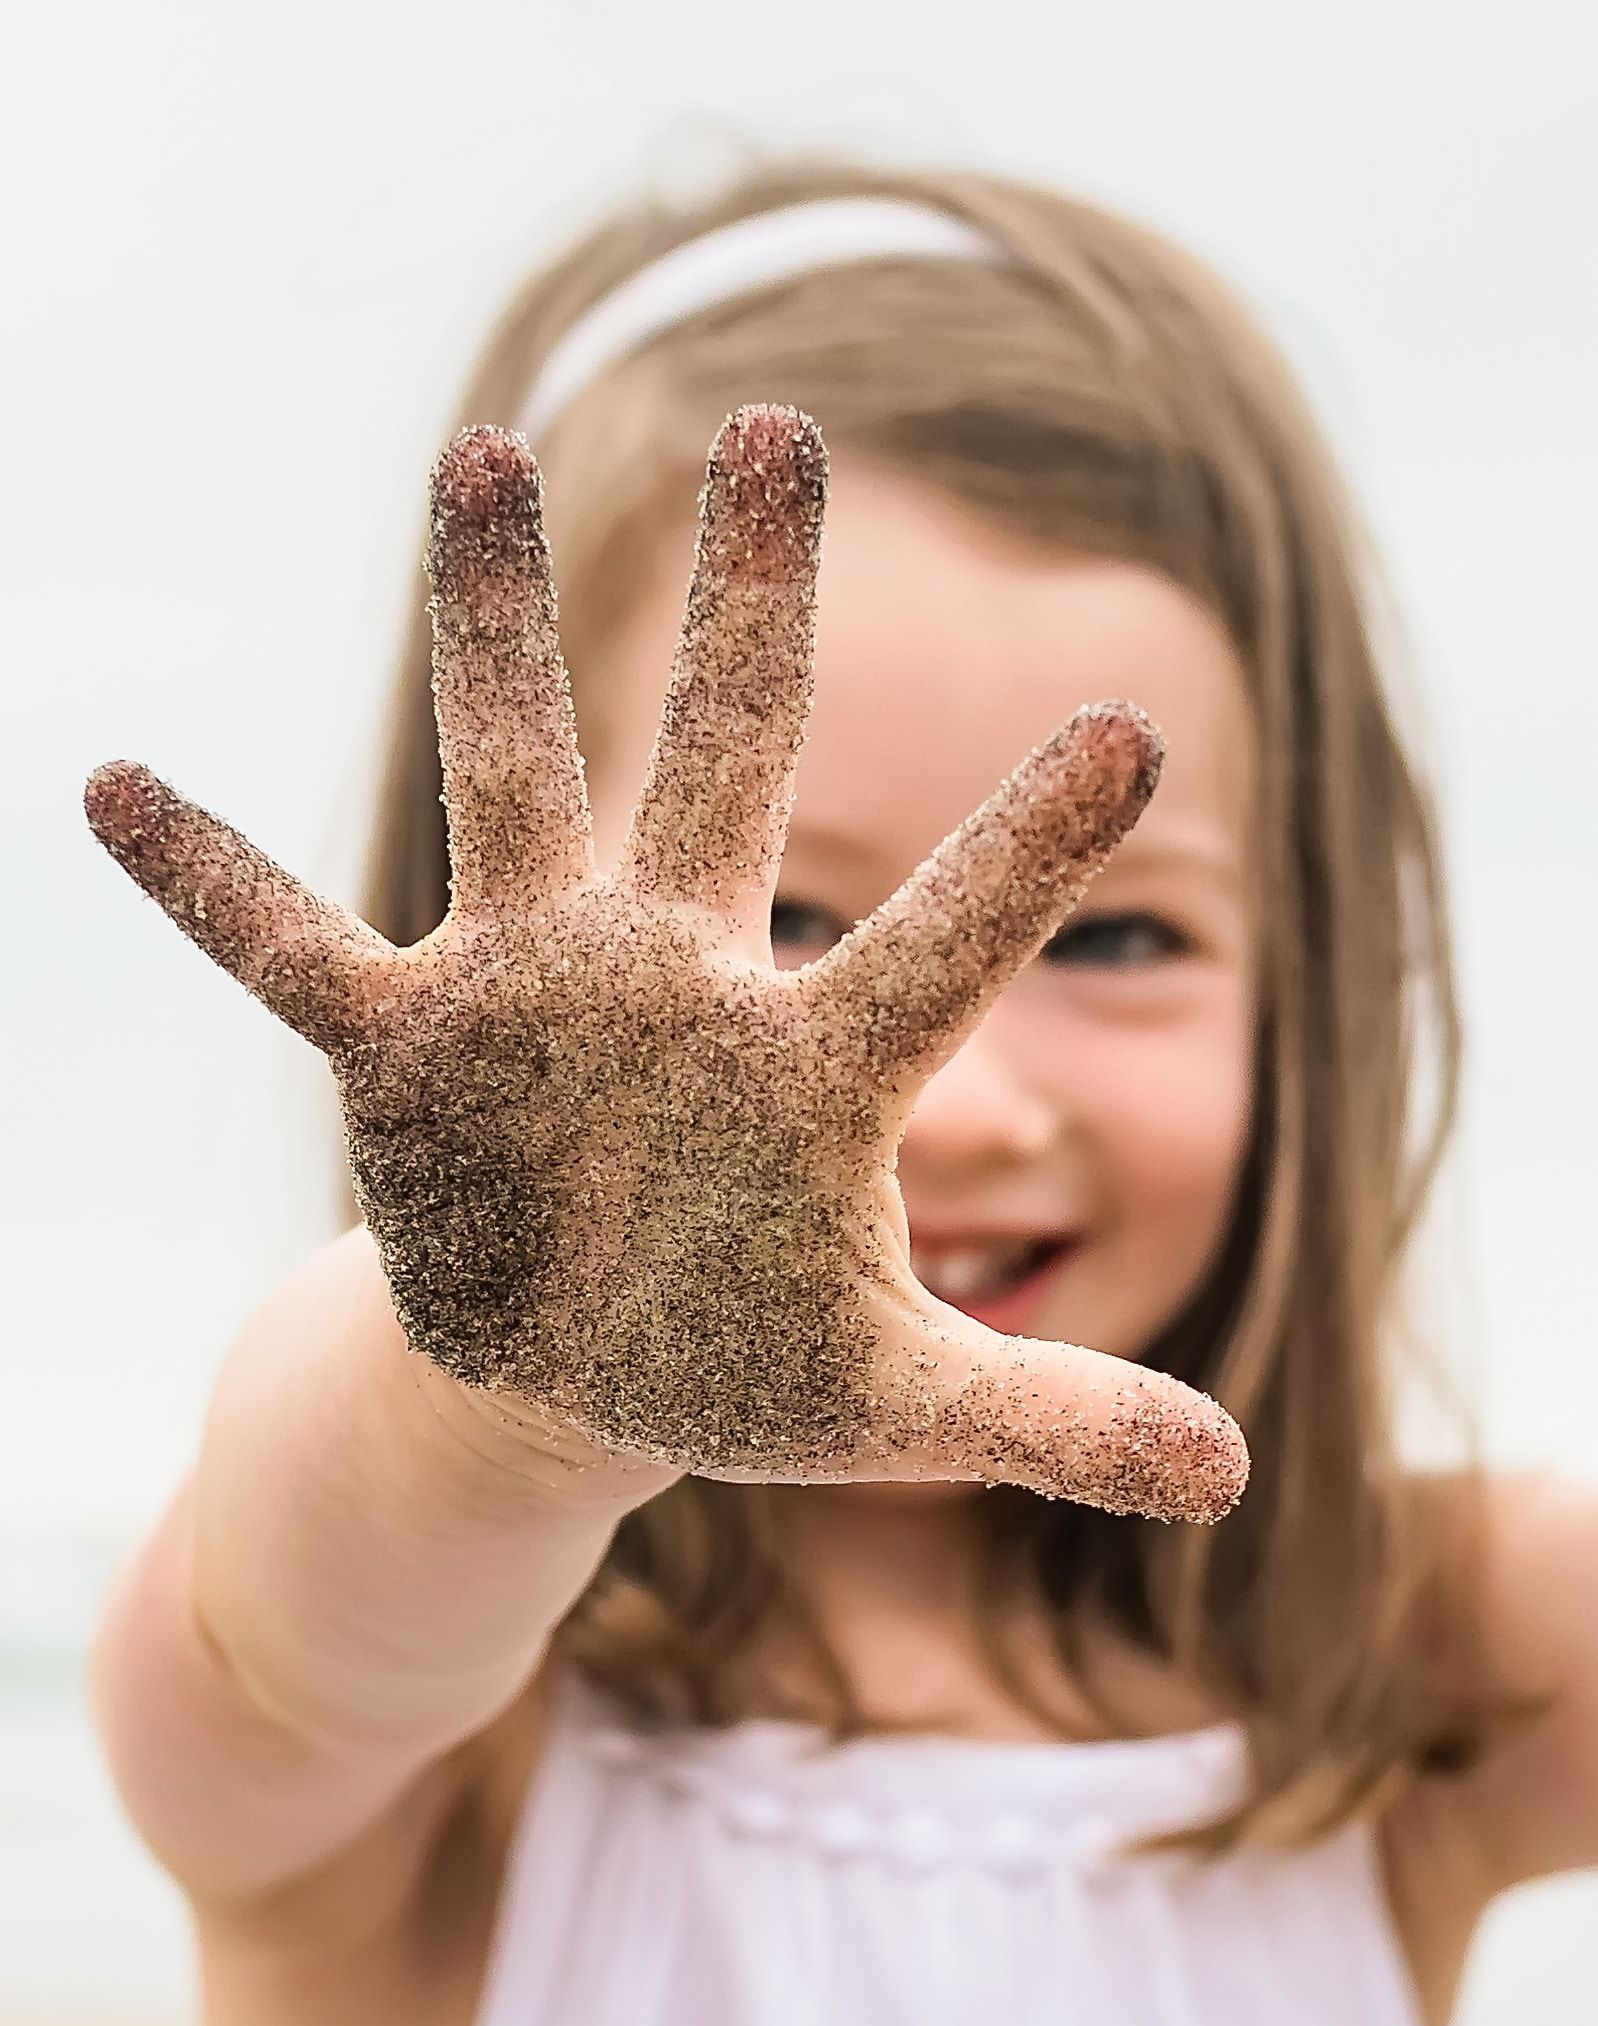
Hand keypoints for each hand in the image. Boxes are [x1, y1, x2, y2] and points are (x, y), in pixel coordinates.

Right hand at [85, 406, 1246, 1522]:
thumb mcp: (898, 1407)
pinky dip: (211, 886)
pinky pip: (291, 951)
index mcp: (814, 1068)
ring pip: (514, 782)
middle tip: (783, 430)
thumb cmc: (750, 1358)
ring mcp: (535, 996)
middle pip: (723, 766)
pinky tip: (111, 784)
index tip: (1133, 729)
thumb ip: (1054, 1417)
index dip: (1029, 850)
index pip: (943, 947)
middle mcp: (676, 984)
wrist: (578, 1370)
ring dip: (495, 632)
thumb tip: (1235, 1473)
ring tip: (482, 455)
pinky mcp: (410, 1048)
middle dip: (754, 616)